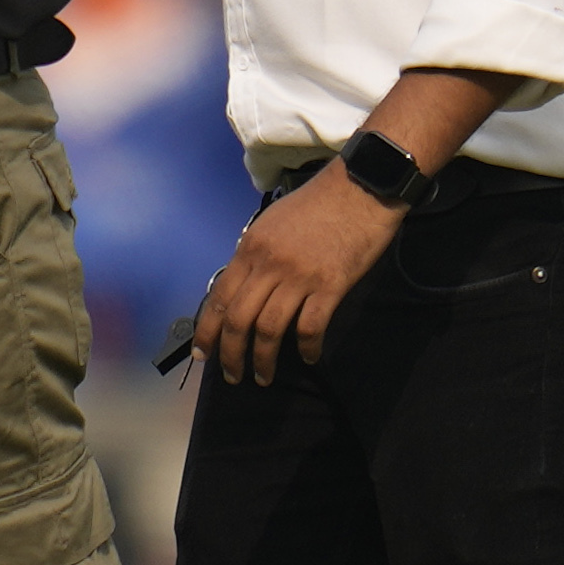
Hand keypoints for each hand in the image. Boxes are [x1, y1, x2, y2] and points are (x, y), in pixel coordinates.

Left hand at [194, 166, 405, 383]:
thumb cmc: (317, 204)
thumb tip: (243, 287)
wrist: (361, 187)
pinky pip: (310, 327)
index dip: (207, 330)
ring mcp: (299, 276)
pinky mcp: (330, 285)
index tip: (203, 354)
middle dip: (230, 353)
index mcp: (250, 248)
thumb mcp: (272, 224)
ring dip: (263, 360)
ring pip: (269, 329)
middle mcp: (268, 264)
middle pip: (238, 319)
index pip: (219, 297)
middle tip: (232, 376)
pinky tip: (307, 357)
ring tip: (262, 377)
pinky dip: (306, 347)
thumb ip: (255, 256)